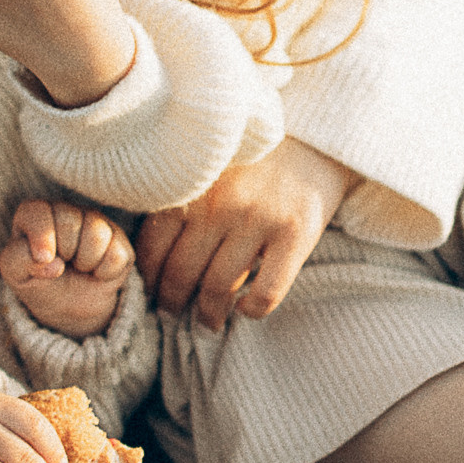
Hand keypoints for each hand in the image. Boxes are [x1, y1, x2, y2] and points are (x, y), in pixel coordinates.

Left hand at [0, 200, 133, 338]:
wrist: (66, 305)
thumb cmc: (36, 280)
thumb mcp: (15, 273)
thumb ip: (19, 260)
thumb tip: (54, 264)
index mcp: (35, 213)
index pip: (38, 210)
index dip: (42, 236)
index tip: (43, 259)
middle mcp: (66, 210)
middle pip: (69, 222)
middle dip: (64, 252)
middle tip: (61, 264)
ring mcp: (95, 221)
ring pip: (97, 234)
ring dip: (85, 262)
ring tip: (78, 267)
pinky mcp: (118, 238)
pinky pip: (118, 254)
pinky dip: (105, 272)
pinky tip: (95, 272)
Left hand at [137, 135, 350, 329]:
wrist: (314, 140)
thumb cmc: (251, 163)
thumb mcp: (208, 173)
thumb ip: (182, 205)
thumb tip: (154, 263)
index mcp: (191, 188)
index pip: (153, 248)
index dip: (149, 279)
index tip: (153, 292)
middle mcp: (220, 204)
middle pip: (181, 273)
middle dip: (173, 303)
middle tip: (174, 314)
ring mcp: (258, 219)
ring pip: (219, 288)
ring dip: (209, 315)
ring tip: (208, 322)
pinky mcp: (295, 234)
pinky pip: (266, 293)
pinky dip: (252, 311)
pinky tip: (246, 309)